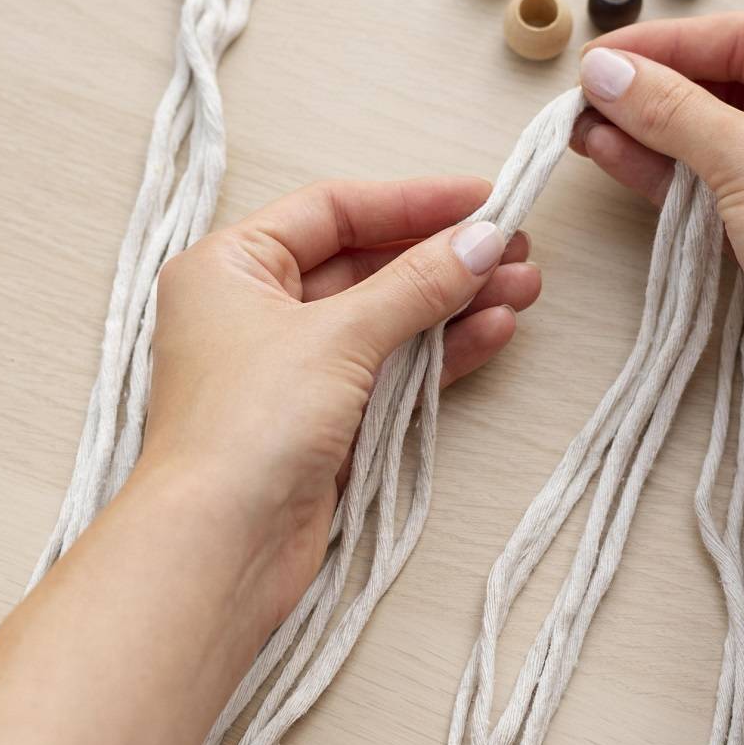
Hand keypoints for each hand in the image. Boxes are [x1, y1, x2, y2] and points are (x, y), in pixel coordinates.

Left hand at [137, 178, 540, 625]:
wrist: (219, 547)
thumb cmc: (248, 425)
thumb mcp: (339, 336)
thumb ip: (417, 284)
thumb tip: (483, 239)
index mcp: (229, 266)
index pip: (332, 210)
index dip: (412, 200)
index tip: (485, 198)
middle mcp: (252, 309)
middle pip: (363, 263)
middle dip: (442, 256)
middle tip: (517, 248)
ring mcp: (287, 369)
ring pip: (383, 319)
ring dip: (452, 303)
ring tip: (524, 288)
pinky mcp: (318, 421)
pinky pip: (387, 369)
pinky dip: (438, 353)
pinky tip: (494, 332)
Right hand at [572, 13, 743, 419]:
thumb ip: (669, 108)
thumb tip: (604, 70)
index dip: (666, 44)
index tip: (601, 57)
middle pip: (732, 85)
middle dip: (654, 93)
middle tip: (587, 98)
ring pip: (722, 138)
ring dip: (653, 134)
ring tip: (586, 132)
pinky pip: (725, 183)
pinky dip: (674, 174)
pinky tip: (618, 159)